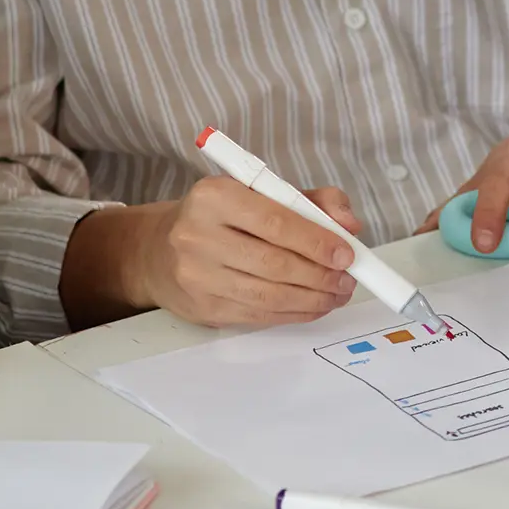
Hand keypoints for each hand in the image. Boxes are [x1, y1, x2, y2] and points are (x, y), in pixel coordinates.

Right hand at [134, 176, 365, 327]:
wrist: (159, 250)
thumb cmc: (221, 218)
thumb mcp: (262, 193)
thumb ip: (311, 202)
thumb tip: (349, 224)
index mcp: (214, 196)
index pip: (275, 221)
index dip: (317, 241)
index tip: (347, 253)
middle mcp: (198, 235)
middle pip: (274, 263)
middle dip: (321, 275)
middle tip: (348, 279)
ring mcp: (197, 276)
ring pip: (269, 295)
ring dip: (313, 299)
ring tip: (337, 294)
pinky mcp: (203, 308)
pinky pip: (259, 315)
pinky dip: (294, 313)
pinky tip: (313, 306)